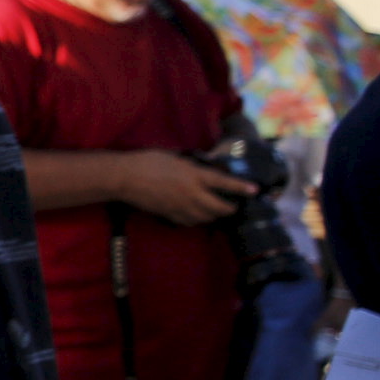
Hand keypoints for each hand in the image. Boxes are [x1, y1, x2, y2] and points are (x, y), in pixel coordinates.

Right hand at [120, 149, 254, 226]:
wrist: (125, 178)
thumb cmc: (148, 161)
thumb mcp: (175, 158)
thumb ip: (192, 166)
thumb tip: (203, 168)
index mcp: (194, 176)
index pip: (225, 184)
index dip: (242, 188)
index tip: (255, 191)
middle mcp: (192, 194)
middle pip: (219, 208)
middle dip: (230, 209)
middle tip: (235, 206)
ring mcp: (181, 207)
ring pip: (206, 217)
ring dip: (215, 216)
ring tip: (217, 211)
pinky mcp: (170, 215)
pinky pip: (190, 222)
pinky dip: (197, 220)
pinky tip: (197, 216)